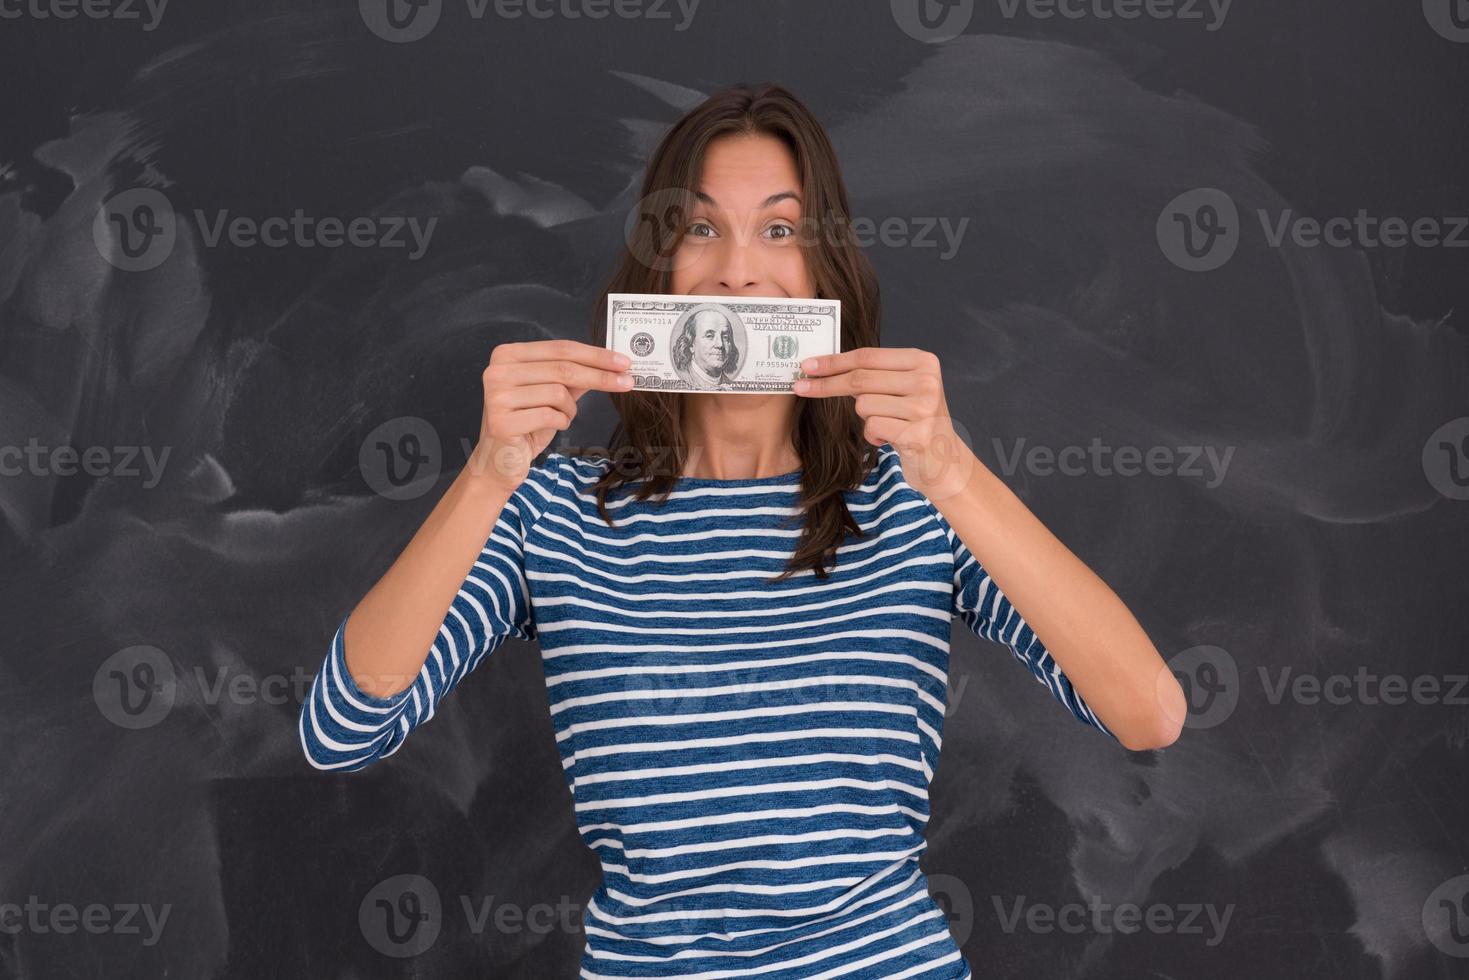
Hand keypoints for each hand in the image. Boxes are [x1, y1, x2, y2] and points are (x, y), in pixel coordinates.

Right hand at [468, 339, 632, 492]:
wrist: (500, 461)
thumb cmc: (527, 424)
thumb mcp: (553, 395)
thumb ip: (575, 377)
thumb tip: (612, 364)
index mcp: (507, 355)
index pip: (560, 348)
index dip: (595, 355)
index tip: (624, 362)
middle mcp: (497, 371)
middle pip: (563, 368)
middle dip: (600, 376)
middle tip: (628, 382)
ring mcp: (496, 396)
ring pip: (558, 393)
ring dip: (570, 408)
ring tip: (561, 416)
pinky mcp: (501, 421)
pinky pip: (550, 415)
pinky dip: (560, 421)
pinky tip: (552, 426)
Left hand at [792, 346, 977, 499]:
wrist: (944, 462)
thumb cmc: (914, 422)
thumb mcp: (901, 390)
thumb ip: (874, 375)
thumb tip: (822, 366)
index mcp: (923, 361)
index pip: (867, 356)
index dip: (834, 361)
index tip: (807, 366)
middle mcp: (927, 380)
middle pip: (861, 378)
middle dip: (827, 384)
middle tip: (801, 387)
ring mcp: (924, 407)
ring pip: (863, 405)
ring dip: (866, 418)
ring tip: (887, 425)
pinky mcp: (917, 434)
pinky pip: (872, 427)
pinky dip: (873, 436)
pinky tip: (892, 440)